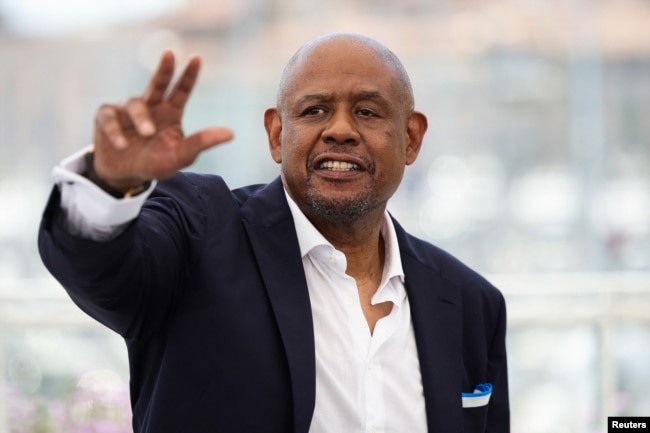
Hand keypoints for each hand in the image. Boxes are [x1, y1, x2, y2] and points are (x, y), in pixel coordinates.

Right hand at [92, 51, 233, 191]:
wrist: (126, 176)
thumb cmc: (156, 162)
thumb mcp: (181, 156)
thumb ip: (201, 143)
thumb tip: (231, 134)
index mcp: (171, 112)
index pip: (182, 90)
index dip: (189, 75)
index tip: (197, 58)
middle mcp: (151, 106)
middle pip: (158, 83)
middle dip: (164, 68)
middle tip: (170, 54)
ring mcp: (127, 109)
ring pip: (135, 104)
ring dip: (141, 118)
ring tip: (147, 133)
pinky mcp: (106, 117)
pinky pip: (110, 118)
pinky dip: (116, 130)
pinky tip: (122, 144)